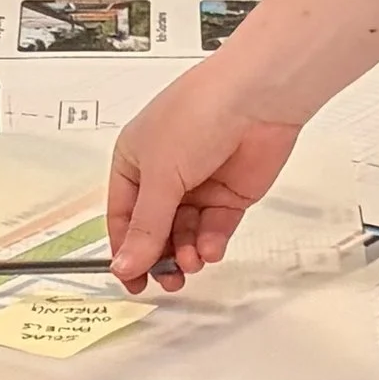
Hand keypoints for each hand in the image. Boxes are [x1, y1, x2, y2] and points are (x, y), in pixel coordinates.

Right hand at [109, 55, 301, 288]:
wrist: (256, 99)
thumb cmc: (198, 113)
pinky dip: (211, 242)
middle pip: (155, 230)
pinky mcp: (229, 195)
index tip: (131, 280)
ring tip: (191, 262)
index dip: (125, 250)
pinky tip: (210, 249)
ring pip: (186, 234)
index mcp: (133, 160)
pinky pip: (215, 229)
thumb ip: (146, 227)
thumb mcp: (159, 175)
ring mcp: (198, 185)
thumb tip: (124, 265)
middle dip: (160, 257)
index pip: (122, 217)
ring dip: (187, 252)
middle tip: (166, 280)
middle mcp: (164, 174)